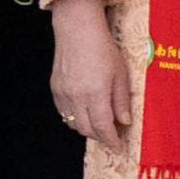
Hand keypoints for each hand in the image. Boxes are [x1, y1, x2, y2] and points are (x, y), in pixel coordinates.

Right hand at [49, 0, 134, 145]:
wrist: (77, 30)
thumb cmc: (103, 48)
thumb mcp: (121, 74)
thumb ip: (121, 100)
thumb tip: (124, 121)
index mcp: (95, 93)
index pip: (103, 127)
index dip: (111, 140)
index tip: (118, 147)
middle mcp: (76, 96)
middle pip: (86, 129)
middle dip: (100, 137)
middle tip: (111, 136)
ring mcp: (63, 93)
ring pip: (73, 123)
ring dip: (87, 128)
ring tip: (98, 123)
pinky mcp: (55, 88)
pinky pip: (64, 112)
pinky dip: (74, 117)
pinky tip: (84, 111)